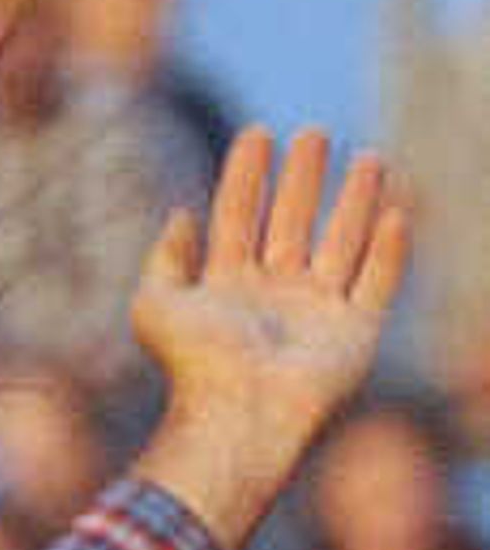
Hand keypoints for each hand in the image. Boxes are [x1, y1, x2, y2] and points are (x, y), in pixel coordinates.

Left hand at [130, 125, 412, 549]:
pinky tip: (395, 213)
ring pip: (341, 245)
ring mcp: (316, 317)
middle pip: (292, 224)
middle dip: (303, 179)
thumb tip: (180, 214)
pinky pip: (378, 285)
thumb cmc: (191, 366)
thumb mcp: (155, 306)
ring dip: (356, 200)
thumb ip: (164, 258)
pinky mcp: (354, 337)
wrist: (236, 417)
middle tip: (313, 133)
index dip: (245, 177)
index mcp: (226, 290)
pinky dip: (389, 252)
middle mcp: (273, 299)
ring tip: (369, 157)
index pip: (237, 219)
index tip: (256, 133)